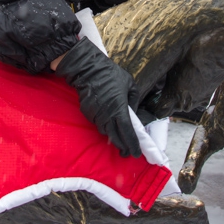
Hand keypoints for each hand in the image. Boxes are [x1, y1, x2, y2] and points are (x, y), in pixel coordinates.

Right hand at [55, 37, 141, 157]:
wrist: (88, 70)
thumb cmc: (112, 75)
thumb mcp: (130, 84)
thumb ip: (134, 100)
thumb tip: (134, 113)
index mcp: (120, 108)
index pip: (127, 132)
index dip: (132, 144)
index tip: (136, 153)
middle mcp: (107, 115)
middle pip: (116, 137)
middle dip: (122, 147)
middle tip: (127, 152)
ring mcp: (96, 115)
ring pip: (106, 132)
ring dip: (113, 138)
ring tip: (119, 141)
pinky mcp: (88, 113)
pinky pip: (98, 124)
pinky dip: (104, 127)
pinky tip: (108, 126)